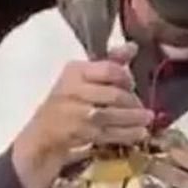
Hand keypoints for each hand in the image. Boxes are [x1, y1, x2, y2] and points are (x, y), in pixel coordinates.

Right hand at [12, 44, 151, 187]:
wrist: (39, 141)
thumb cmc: (64, 108)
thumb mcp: (82, 82)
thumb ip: (108, 64)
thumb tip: (133, 47)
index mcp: (74, 71)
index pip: (109, 68)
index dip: (126, 78)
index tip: (133, 85)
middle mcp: (72, 89)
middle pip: (113, 93)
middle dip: (133, 102)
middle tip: (144, 109)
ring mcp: (73, 112)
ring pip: (112, 114)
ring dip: (133, 119)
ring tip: (148, 121)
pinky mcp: (77, 133)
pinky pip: (108, 133)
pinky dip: (127, 134)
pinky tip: (139, 134)